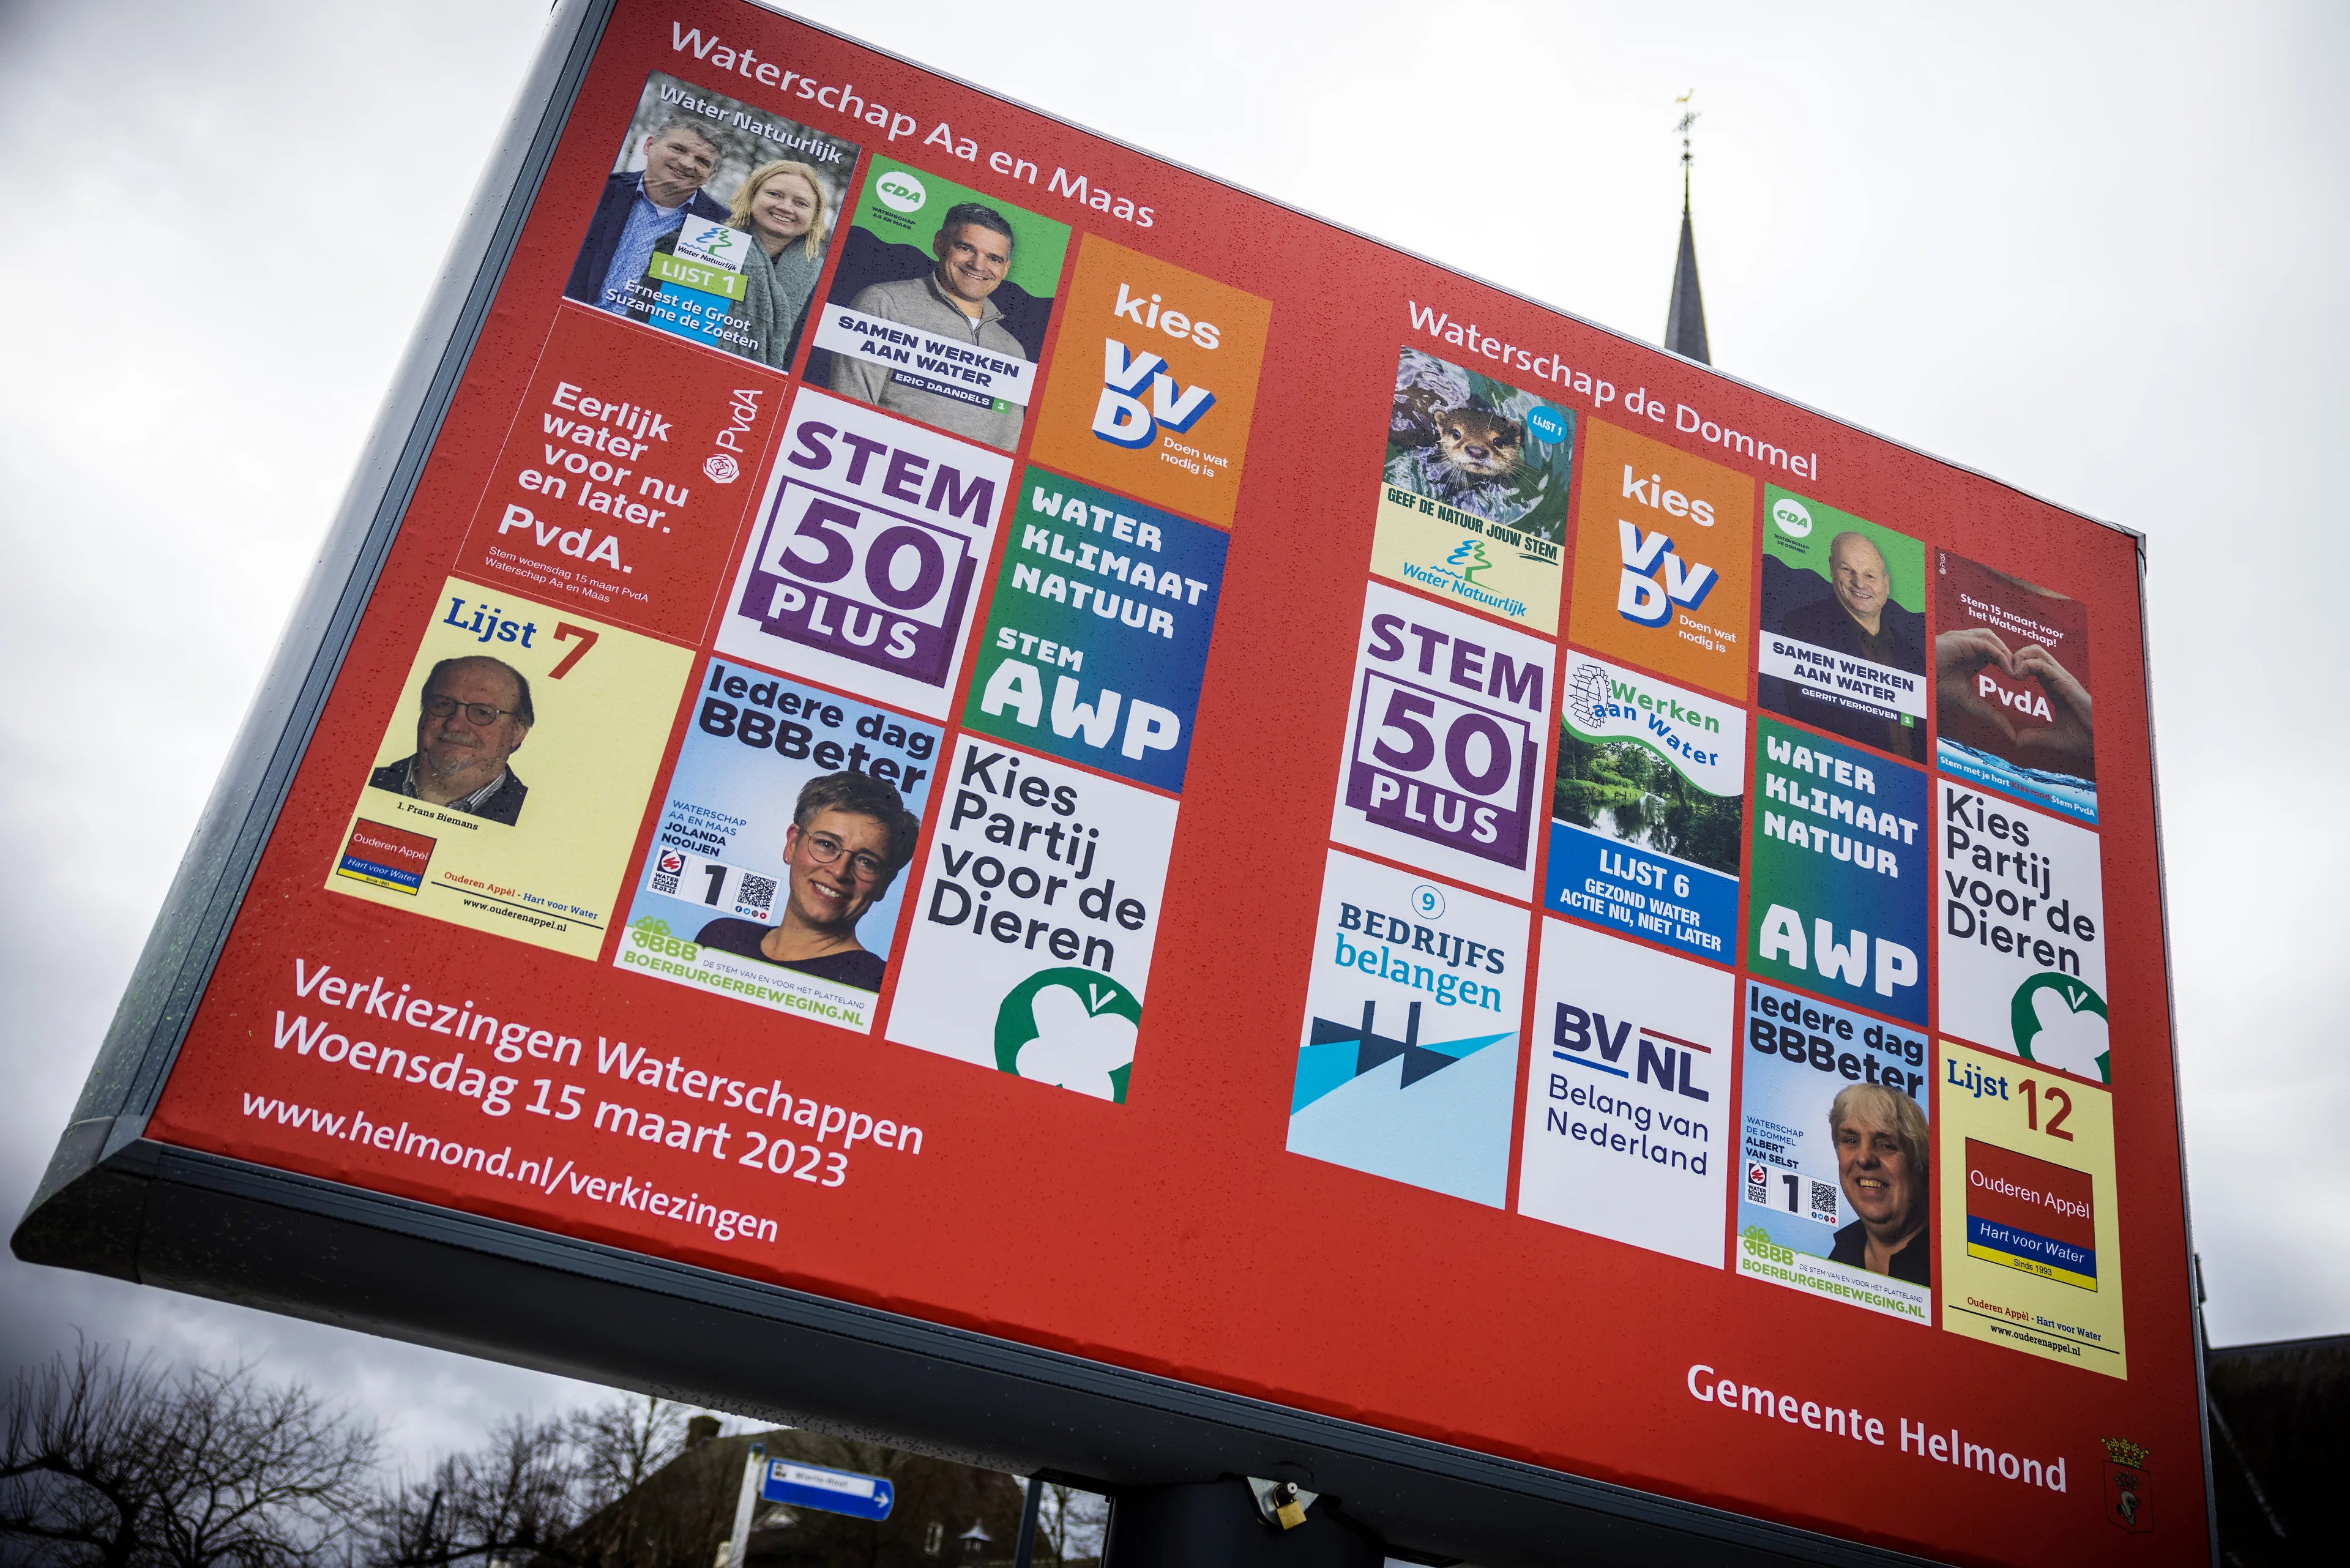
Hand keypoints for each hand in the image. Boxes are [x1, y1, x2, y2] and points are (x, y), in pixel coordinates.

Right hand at [1935, 628, 2017, 741]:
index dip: (2012, 665)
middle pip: (1999, 644)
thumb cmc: (1935, 691)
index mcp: (1971, 658)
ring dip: (2008, 655)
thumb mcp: (1970, 704)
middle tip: (2027, 676)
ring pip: (1994, 640)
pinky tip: (2009, 672)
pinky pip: (1988, 643)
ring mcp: (1965, 641)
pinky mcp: (1962, 640)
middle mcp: (1969, 646)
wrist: (1916, 684)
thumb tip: (2011, 735)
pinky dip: (2001, 656)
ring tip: (2017, 674)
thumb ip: (1991, 715)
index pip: (1998, 654)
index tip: (2022, 681)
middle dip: (2014, 657)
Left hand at [2010, 643, 2093, 774]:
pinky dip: (2026, 666)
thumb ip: (2034, 736)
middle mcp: (2058, 679)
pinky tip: (2016, 677)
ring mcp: (2063, 680)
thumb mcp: (2052, 738)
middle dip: (2014, 655)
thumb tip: (2016, 740)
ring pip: (2038, 653)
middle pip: (2034, 651)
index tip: (2003, 677)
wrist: (2103, 742)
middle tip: (2004, 671)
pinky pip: (2044, 666)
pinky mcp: (2067, 685)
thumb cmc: (2085, 738)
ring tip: (2009, 674)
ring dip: (2019, 658)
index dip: (2016, 664)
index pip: (2033, 663)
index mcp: (2053, 686)